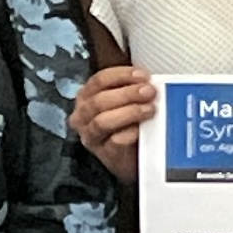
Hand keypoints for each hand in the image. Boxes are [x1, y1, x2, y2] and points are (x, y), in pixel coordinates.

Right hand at [73, 65, 156, 180]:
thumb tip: (150, 81)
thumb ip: (132, 88)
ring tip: (150, 109)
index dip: (121, 75)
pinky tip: (142, 129)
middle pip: (99, 100)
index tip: (143, 76)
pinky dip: (130, 133)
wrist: (135, 157)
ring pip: (103, 121)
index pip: (98, 81)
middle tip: (149, 92)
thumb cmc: (129, 124)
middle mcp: (83, 117)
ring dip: (129, 112)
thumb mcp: (126, 101)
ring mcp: (91, 137)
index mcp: (86, 97)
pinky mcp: (105, 154)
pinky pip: (115, 141)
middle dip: (127, 94)